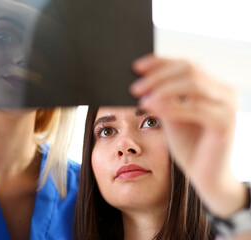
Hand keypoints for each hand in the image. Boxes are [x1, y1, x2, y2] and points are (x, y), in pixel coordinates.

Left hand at [130, 54, 246, 217]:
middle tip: (135, 87)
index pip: (185, 64)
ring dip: (162, 90)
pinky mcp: (225, 122)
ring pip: (192, 84)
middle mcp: (224, 91)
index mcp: (212, 86)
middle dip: (157, 76)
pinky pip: (195, 108)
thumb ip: (163, 98)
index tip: (136, 66)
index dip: (160, 62)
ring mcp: (227, 105)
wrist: (205, 175)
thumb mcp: (171, 116)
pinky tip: (153, 108)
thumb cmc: (189, 145)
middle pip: (188, 69)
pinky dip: (171, 106)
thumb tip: (142, 81)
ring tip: (142, 99)